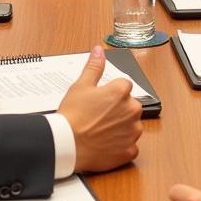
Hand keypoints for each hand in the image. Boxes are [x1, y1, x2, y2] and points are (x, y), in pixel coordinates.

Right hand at [59, 46, 143, 171]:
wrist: (66, 145)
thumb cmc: (72, 115)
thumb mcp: (81, 86)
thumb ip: (94, 67)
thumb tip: (99, 51)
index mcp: (121, 91)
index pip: (124, 86)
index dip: (110, 93)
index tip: (99, 101)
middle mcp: (132, 110)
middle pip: (129, 105)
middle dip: (117, 109)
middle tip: (98, 116)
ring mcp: (133, 131)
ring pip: (131, 125)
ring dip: (121, 127)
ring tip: (101, 130)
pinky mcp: (130, 150)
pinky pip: (130, 146)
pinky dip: (121, 146)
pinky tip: (106, 144)